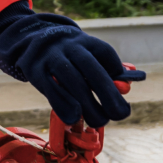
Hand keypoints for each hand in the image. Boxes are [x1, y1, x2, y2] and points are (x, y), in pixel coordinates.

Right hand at [0, 3, 146, 127]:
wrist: (32, 40)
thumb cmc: (70, 56)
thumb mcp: (88, 56)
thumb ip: (109, 70)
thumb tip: (129, 85)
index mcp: (85, 41)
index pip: (105, 53)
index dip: (117, 72)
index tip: (124, 90)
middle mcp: (68, 46)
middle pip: (90, 68)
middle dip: (107, 93)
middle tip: (120, 114)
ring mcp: (50, 57)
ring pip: (71, 80)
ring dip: (87, 104)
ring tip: (99, 121)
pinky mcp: (35, 70)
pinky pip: (50, 88)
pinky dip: (63, 105)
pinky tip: (73, 118)